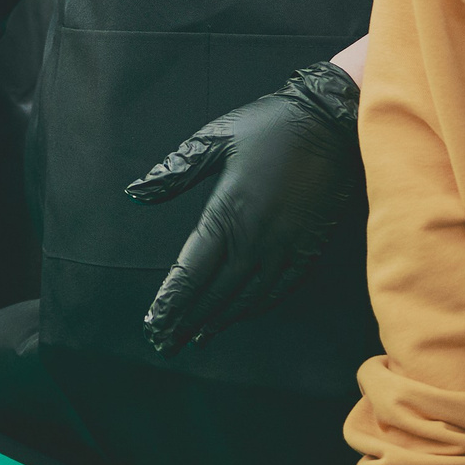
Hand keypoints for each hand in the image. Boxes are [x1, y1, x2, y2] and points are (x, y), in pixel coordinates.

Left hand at [125, 60, 363, 352]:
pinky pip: (280, 290)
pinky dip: (258, 307)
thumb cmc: (267, 126)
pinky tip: (244, 314)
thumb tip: (135, 191)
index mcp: (227, 214)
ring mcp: (284, 248)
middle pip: (215, 293)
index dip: (171, 301)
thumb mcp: (213, 139)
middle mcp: (254, 239)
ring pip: (247, 298)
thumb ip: (174, 171)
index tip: (153, 324)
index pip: (191, 271)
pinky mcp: (308, 249)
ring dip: (221, 320)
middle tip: (166, 342)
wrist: (330, 122)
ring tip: (198, 337)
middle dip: (188, 320)